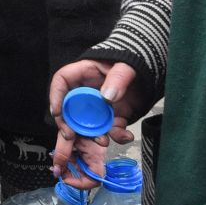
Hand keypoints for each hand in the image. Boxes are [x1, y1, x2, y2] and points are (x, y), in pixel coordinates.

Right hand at [48, 61, 149, 180]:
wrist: (150, 77)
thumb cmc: (134, 63)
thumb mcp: (127, 66)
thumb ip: (118, 78)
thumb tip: (106, 97)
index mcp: (84, 73)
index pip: (62, 81)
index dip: (56, 96)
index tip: (57, 112)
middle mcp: (86, 93)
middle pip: (68, 111)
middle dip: (66, 128)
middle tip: (68, 138)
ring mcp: (98, 108)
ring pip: (87, 126)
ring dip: (92, 136)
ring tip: (103, 141)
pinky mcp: (111, 118)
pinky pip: (109, 131)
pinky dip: (116, 136)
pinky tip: (125, 135)